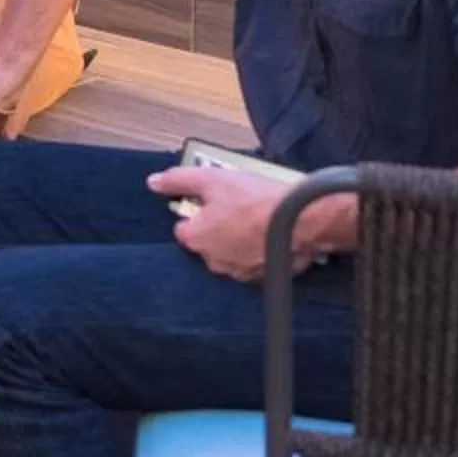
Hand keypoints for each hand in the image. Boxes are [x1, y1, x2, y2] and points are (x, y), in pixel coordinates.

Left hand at [149, 165, 313, 281]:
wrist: (303, 219)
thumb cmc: (256, 200)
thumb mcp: (210, 179)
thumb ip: (178, 181)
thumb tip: (154, 182)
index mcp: (197, 239)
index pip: (183, 228)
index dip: (195, 213)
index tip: (209, 202)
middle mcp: (215, 261)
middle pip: (207, 242)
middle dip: (217, 227)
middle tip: (235, 207)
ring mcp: (240, 272)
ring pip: (231, 253)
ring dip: (238, 240)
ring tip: (254, 219)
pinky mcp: (265, 277)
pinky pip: (254, 262)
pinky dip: (258, 251)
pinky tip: (268, 235)